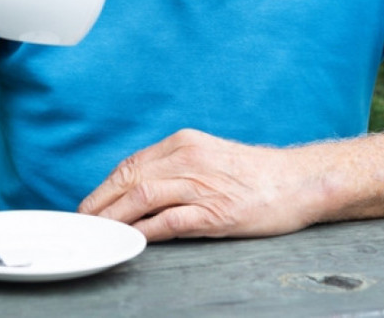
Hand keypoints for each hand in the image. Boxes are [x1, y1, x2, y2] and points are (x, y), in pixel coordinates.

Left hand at [78, 129, 312, 241]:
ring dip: (115, 216)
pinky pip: (171, 220)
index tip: (91, 203)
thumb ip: (178, 168)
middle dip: (101, 202)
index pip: (132, 164)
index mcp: (185, 143)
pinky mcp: (216, 211)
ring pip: (143, 197)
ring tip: (100, 232)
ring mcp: (202, 184)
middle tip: (85, 222)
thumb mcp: (210, 158)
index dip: (106, 186)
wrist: (299, 181)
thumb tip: (142, 189)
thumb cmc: (256, 174)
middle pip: (130, 178)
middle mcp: (189, 159)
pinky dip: (146, 230)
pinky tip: (133, 239)